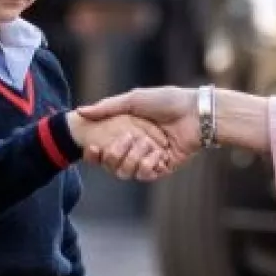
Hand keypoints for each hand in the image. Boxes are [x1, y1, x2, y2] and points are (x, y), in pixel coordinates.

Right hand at [78, 87, 200, 177]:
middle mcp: (136, 146)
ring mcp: (149, 157)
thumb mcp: (133, 100)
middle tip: (126, 139)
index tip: (91, 147)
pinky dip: (149, 165)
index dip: (94, 152)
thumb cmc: (165, 101)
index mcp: (127, 130)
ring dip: (135, 158)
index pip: (103, 148)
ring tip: (146, 144)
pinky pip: (147, 175)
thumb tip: (80, 112)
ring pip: (128, 171)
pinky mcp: (164, 166)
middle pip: (113, 164)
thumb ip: (106, 107)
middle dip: (117, 153)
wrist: (195, 113)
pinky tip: (158, 153)